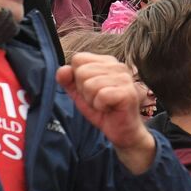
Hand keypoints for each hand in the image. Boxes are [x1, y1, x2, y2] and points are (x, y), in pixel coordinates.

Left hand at [56, 53, 155, 173]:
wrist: (122, 131)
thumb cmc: (103, 110)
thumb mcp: (80, 94)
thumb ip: (68, 80)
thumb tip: (62, 70)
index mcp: (107, 62)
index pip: (78, 59)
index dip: (77, 78)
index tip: (90, 90)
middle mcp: (118, 66)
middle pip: (82, 71)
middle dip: (84, 91)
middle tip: (98, 99)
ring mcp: (125, 78)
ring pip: (90, 84)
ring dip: (92, 100)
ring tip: (104, 104)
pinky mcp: (128, 92)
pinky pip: (101, 95)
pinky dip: (100, 106)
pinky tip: (109, 108)